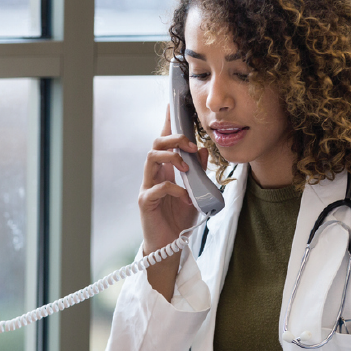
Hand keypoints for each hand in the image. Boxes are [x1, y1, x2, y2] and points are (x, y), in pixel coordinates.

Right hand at [138, 105, 208, 299]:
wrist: (170, 246)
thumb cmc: (179, 218)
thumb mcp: (196, 192)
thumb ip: (199, 171)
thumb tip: (204, 149)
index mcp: (165, 169)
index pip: (165, 140)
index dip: (168, 122)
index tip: (173, 104)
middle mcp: (154, 174)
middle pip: (156, 143)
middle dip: (174, 139)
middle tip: (191, 145)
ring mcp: (147, 187)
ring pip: (151, 158)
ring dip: (171, 157)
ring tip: (186, 166)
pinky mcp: (145, 202)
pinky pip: (158, 187)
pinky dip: (175, 188)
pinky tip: (185, 195)